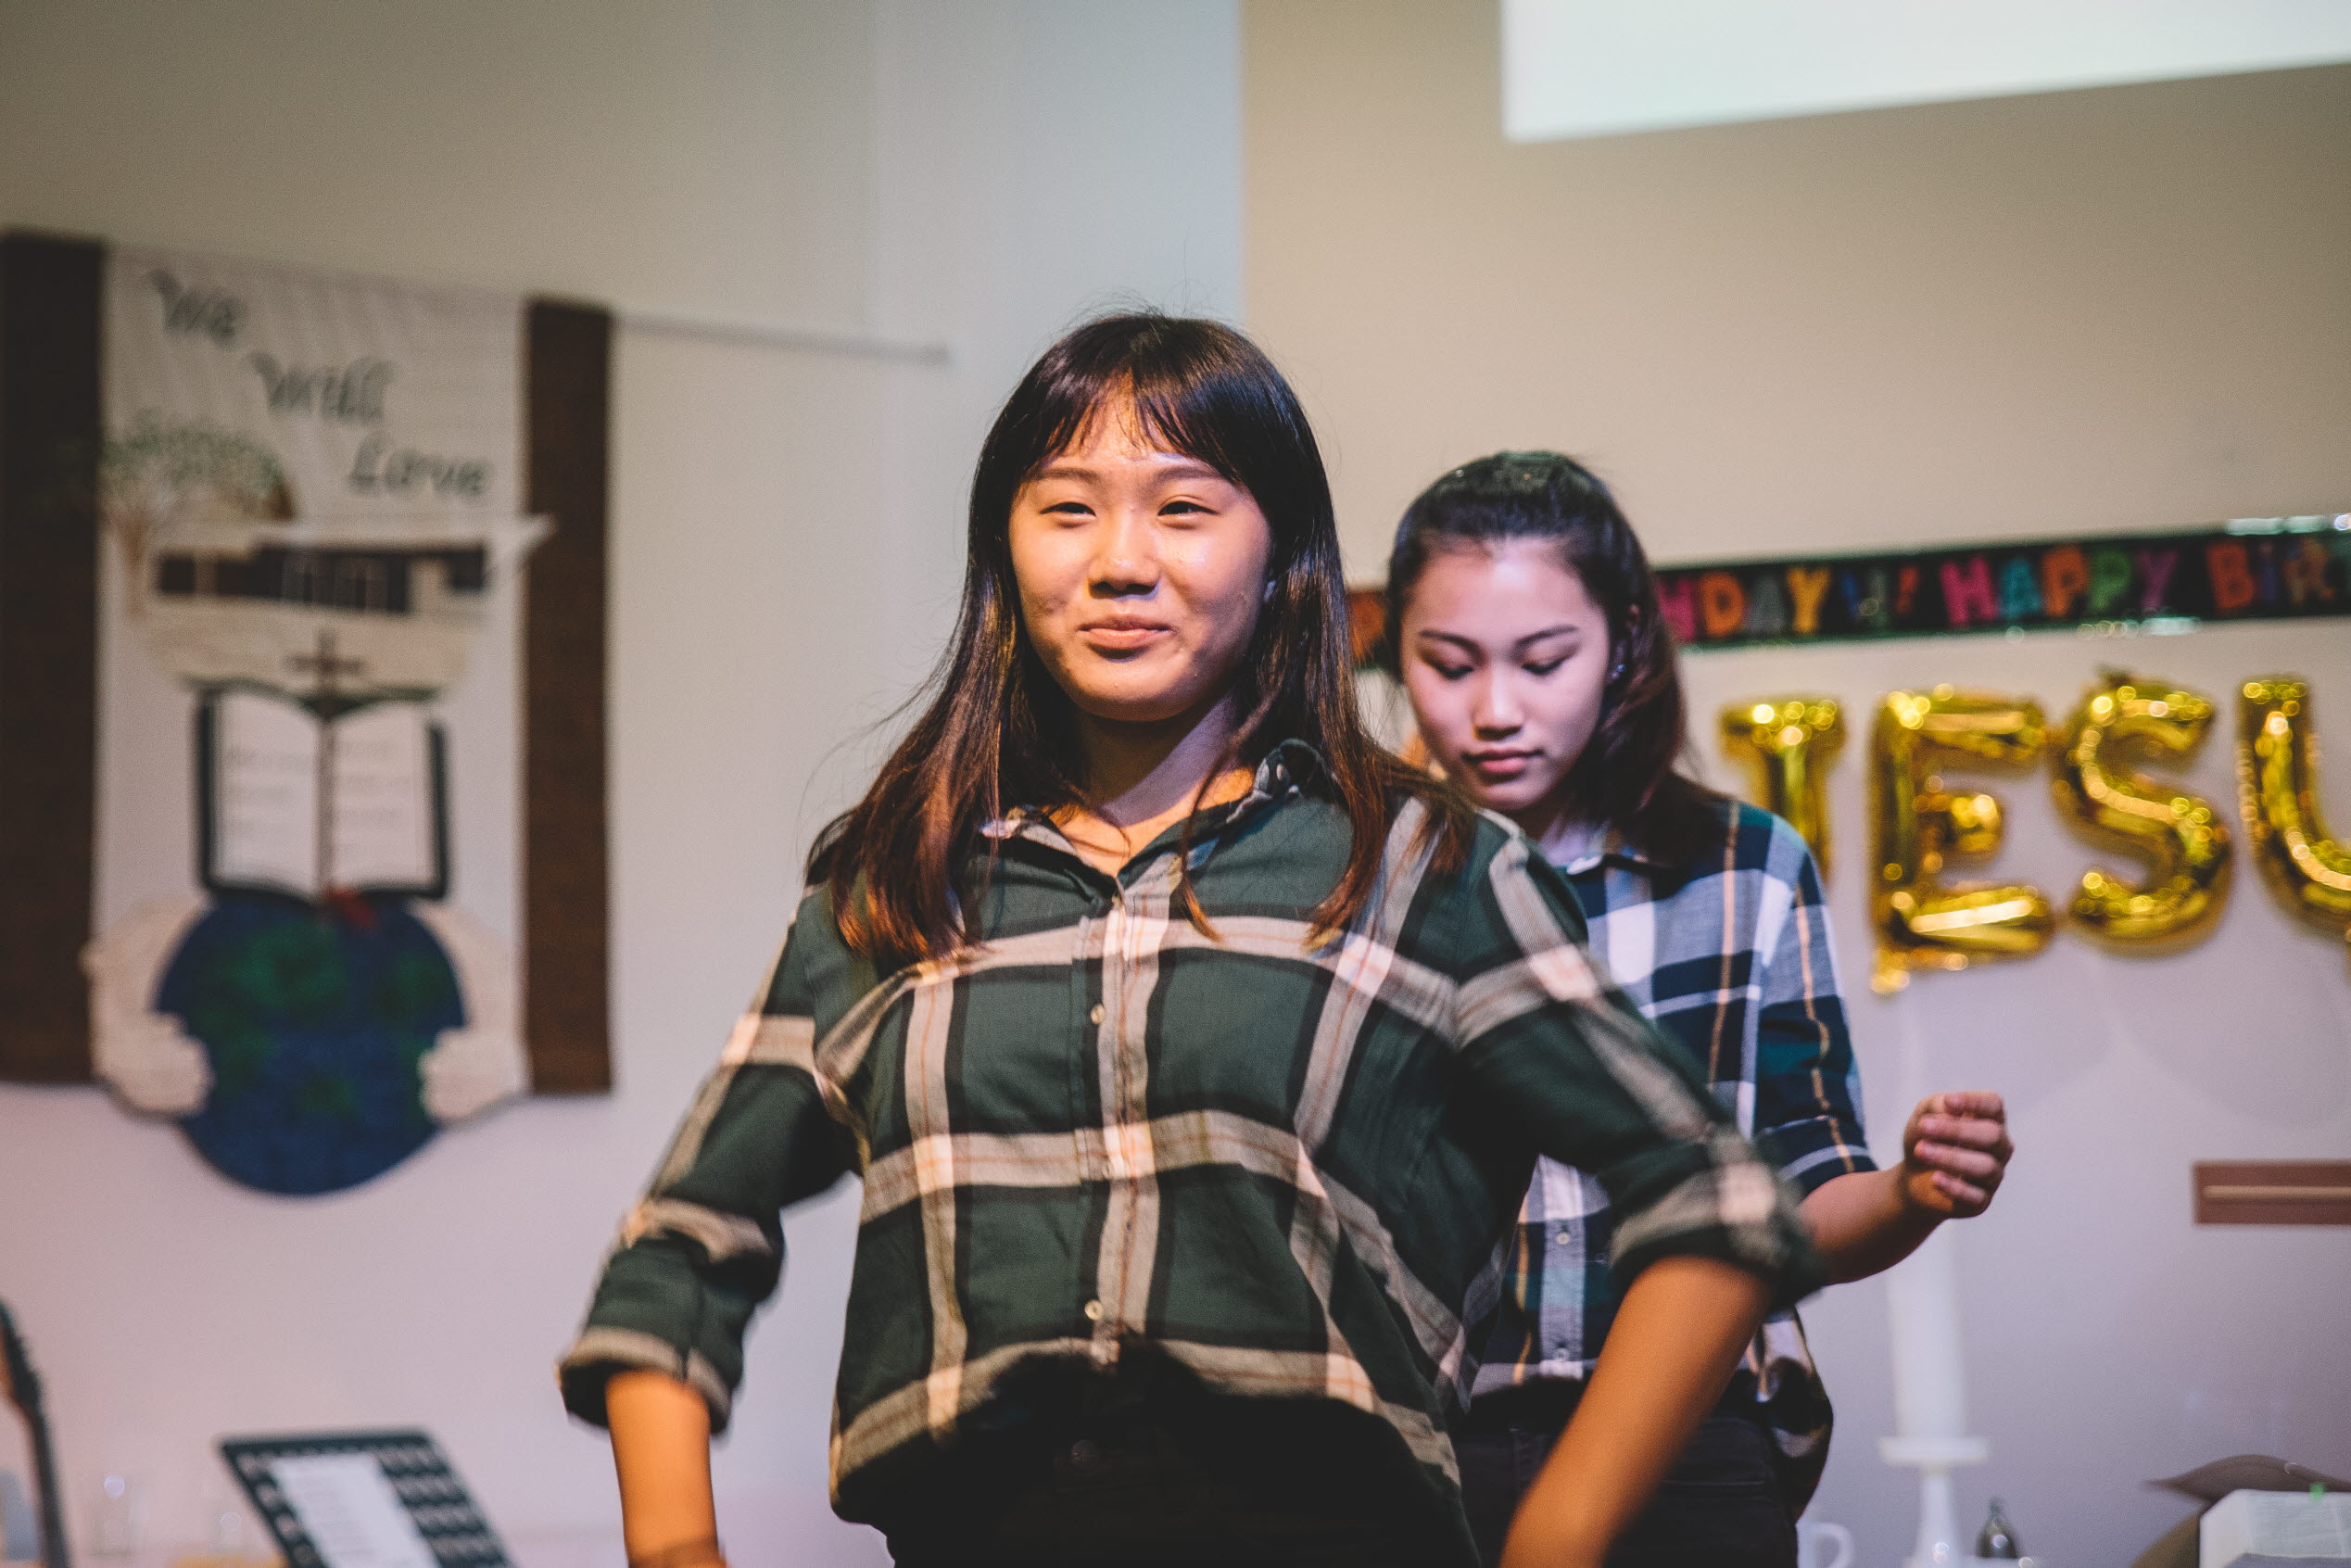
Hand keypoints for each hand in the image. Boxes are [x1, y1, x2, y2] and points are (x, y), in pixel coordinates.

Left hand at [1898, 1090, 2011, 1217]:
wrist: (1913, 1176)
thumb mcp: (1923, 1116)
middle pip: (1992, 1135)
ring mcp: (1993, 1175)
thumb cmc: (1925, 1139)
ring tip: (1921, 1150)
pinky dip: (1954, 1186)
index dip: (1975, 1101)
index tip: (1948, 1101)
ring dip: (1950, 1157)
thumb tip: (1948, 1107)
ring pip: (1985, 1166)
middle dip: (1957, 1130)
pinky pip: (1976, 1195)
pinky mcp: (1982, 1200)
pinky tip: (1935, 1178)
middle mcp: (1999, 1147)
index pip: (1994, 1105)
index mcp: (1989, 1120)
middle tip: (1924, 1127)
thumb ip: (1935, 1107)